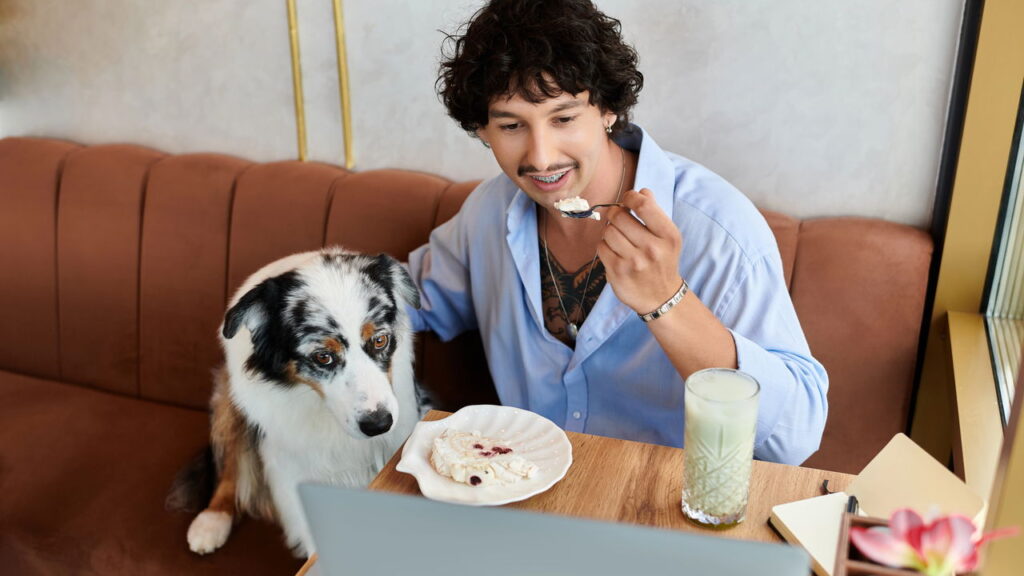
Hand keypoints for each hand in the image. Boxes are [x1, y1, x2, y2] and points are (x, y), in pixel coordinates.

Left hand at [597, 188, 682, 313]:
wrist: (661, 297)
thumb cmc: (663, 260)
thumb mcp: (668, 237)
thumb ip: (655, 212)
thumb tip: (642, 191)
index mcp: (668, 235)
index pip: (643, 205)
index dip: (630, 197)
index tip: (628, 200)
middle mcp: (652, 248)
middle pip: (620, 216)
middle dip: (616, 214)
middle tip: (619, 219)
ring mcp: (634, 262)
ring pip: (608, 231)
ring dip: (610, 231)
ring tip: (619, 238)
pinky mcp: (617, 272)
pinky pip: (601, 247)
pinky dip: (604, 246)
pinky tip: (614, 251)